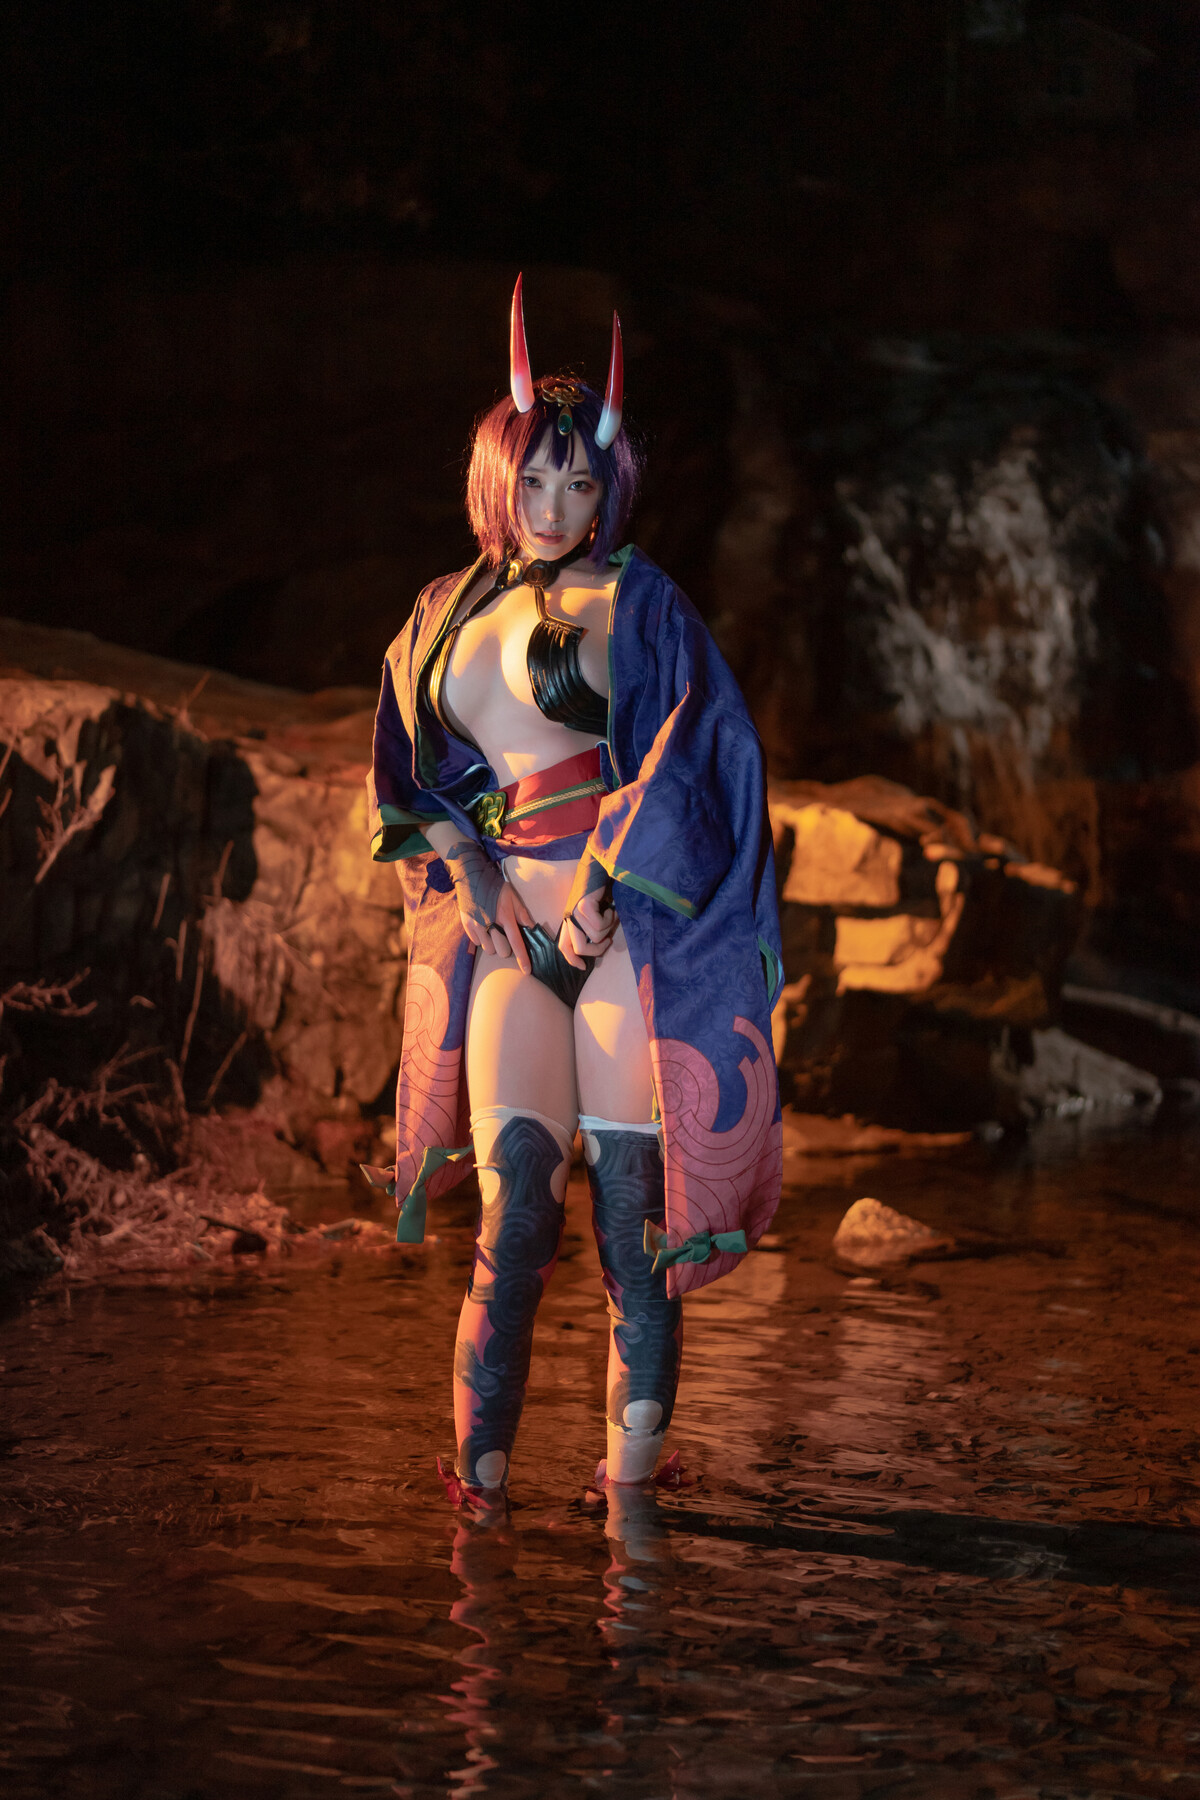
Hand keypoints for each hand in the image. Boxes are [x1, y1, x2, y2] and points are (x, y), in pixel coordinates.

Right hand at [442, 840, 533, 972]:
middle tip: (505, 934)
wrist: (472, 878)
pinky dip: (482, 939)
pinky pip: (477, 943)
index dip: (523, 958)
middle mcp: (491, 924)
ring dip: (493, 944)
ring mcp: (477, 926)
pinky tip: (483, 927)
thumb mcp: (513, 897)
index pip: (516, 943)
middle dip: (506, 946)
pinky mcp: (467, 926)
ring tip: (493, 930)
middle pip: (502, 951)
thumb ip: (523, 914)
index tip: (527, 970)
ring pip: (489, 950)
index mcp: (505, 917)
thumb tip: (532, 929)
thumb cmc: (496, 887)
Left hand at [558, 856, 616, 970]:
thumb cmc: (601, 890)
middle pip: (579, 948)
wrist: (599, 865)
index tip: (583, 967)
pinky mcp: (583, 905)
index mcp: (569, 920)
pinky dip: (610, 919)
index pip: (564, 946)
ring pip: (594, 936)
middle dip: (597, 950)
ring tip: (610, 915)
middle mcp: (569, 917)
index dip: (572, 960)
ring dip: (608, 929)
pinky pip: (600, 924)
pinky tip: (610, 908)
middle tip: (608, 941)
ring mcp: (575, 911)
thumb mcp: (594, 913)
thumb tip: (600, 944)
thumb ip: (593, 928)